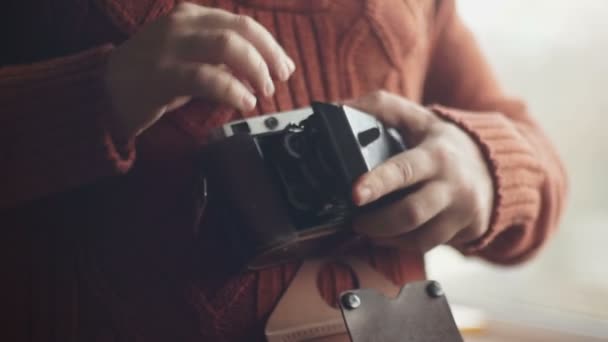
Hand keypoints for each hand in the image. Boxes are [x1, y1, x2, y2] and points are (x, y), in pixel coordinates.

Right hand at [104, 2, 294, 138]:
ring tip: (263, 93)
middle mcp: (181, 24)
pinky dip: (233, 90)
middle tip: (279, 81)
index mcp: (191, 16)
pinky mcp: (161, 74)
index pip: (242, 23)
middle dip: (268, 56)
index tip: (285, 67)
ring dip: (255, 70)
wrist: (105, 92)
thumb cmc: (153, 75)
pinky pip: (207, 77)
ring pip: (227, 47)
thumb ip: (222, 57)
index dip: (270, 45)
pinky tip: (245, 102)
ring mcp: (169, 47)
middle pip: (240, 30)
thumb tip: (263, 65)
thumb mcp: (191, 57)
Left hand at [346, 91, 493, 252]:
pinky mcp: (469, 230)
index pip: (405, 170)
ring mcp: (464, 211)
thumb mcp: (415, 117)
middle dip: (376, 223)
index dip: (378, 183)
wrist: (494, 165)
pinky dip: (403, 244)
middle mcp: (453, 185)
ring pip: (419, 238)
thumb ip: (379, 108)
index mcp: (436, 154)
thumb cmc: (441, 140)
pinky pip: (429, 246)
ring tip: (367, 228)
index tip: (354, 194)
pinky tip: (389, 236)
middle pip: (411, 213)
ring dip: (386, 238)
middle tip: (354, 220)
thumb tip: (337, 109)